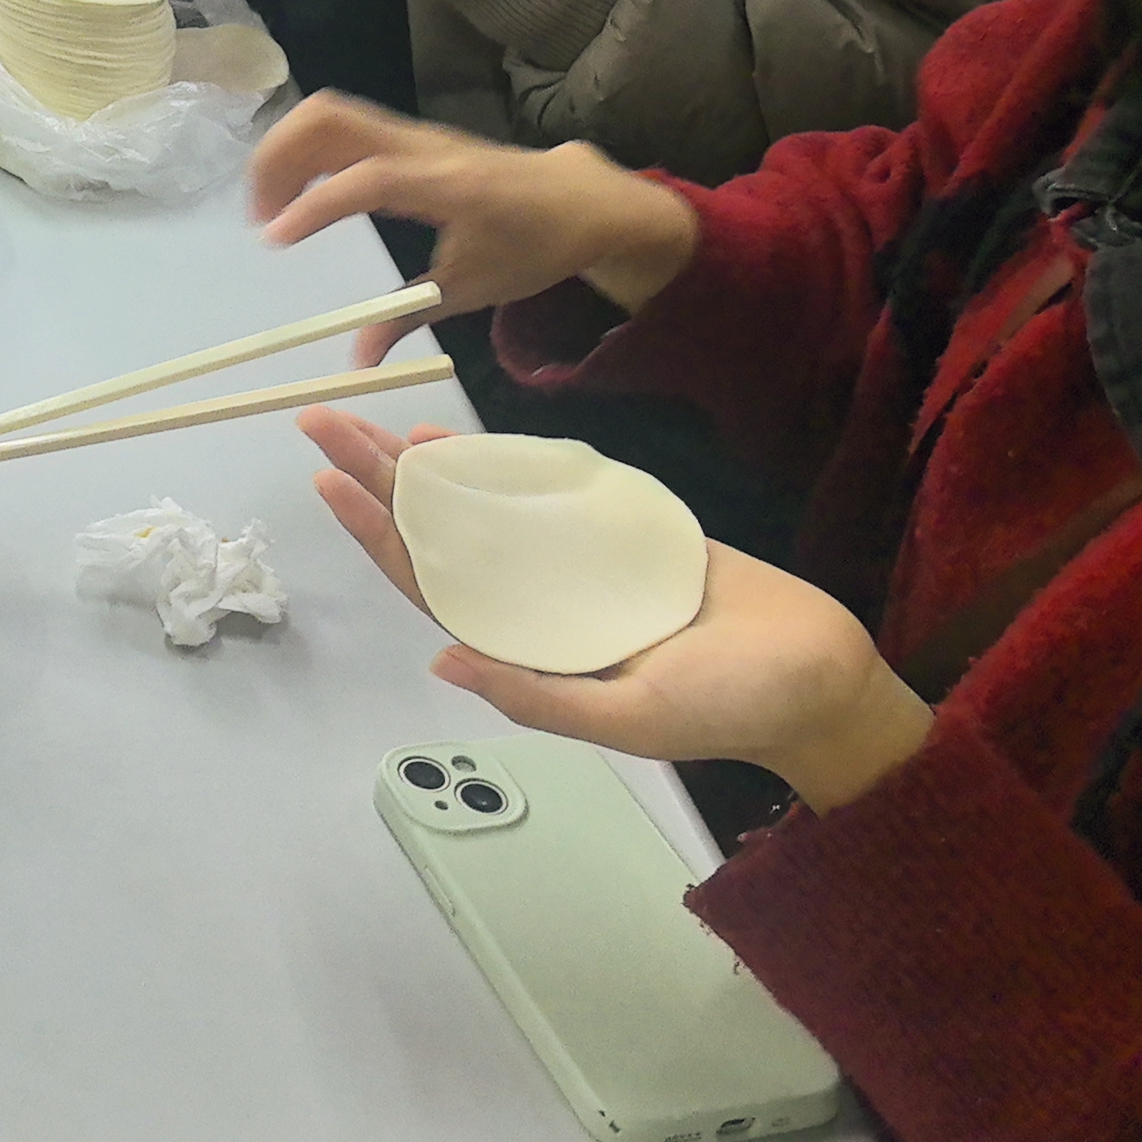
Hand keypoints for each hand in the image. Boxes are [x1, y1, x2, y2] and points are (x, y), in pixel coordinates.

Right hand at [250, 94, 704, 353]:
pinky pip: (345, 126)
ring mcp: (414, 132)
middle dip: (280, 159)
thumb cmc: (535, 246)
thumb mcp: (473, 290)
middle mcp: (423, 146)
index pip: (366, 180)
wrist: (584, 200)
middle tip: (264, 217)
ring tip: (273, 207)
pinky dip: (308, 150)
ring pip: (331, 114)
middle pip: (330, 120)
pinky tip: (301, 194)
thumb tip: (355, 362)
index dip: (314, 206)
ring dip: (288, 151)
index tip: (274, 239)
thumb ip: (406, 319)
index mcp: (447, 184)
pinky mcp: (408, 134)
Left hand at [302, 409, 933, 810]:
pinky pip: (541, 493)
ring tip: (369, 423)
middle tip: (320, 423)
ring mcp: (570, 566)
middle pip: (438, 533)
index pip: (430, 584)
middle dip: (377, 479)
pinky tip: (456, 438)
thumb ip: (537, 696)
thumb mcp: (630, 719)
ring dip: (424, 467)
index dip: (378, 534)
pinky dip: (497, 464)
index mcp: (526, 649)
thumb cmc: (731, 707)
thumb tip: (442, 662)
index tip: (330, 484)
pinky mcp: (615, 535)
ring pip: (478, 508)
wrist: (821, 676)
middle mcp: (534, 604)